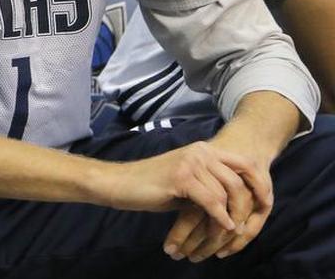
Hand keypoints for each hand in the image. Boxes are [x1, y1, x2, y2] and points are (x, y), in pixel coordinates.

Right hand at [97, 141, 263, 231]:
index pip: (244, 164)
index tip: (264, 204)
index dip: (258, 184)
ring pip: (226, 194)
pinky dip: (220, 218)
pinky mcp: (182, 178)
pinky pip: (211, 201)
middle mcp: (200, 152)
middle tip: (244, 228)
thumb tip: (235, 202)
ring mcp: (191, 163)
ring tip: (228, 233)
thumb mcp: (187, 181)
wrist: (120, 184)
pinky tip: (222, 227)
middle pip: (239, 181)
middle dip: (246, 207)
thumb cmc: (151, 186)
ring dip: (230, 217)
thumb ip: (210, 184)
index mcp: (203, 149)